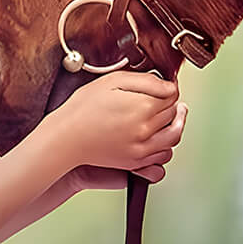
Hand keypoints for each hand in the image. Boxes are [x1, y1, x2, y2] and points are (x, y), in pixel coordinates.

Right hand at [45, 72, 185, 174]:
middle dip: (174, 105)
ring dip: (176, 125)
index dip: (171, 89)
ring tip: (174, 118)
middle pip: (174, 115)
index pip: (172, 96)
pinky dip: (166, 145)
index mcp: (143, 107)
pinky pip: (163, 156)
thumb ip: (146, 81)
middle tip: (168, 99)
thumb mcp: (113, 81)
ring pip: (174, 137)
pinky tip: (160, 137)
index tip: (167, 87)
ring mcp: (142, 148)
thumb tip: (169, 86)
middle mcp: (146, 129)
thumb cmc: (83, 108)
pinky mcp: (135, 162)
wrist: (66, 138)